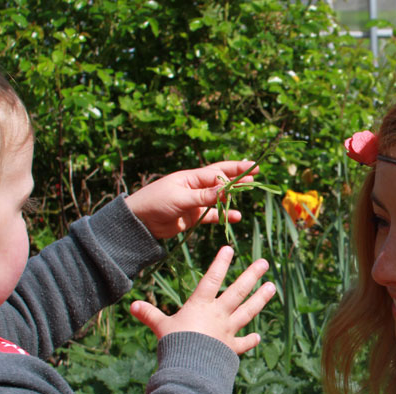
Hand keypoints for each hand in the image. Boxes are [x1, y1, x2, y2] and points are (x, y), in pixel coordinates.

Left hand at [124, 160, 258, 238]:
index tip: (251, 169)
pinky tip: (236, 216)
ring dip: (232, 197)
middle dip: (237, 178)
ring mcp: (195, 201)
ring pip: (219, 198)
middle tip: (255, 175)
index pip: (216, 172)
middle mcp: (195, 187)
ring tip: (247, 194)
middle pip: (220, 181)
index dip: (234, 171)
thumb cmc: (155, 202)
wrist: (140, 222)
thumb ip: (203, 196)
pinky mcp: (194, 216)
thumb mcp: (180, 198)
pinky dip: (224, 215)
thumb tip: (225, 190)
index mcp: (190, 177)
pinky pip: (213, 214)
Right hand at [130, 246, 274, 353]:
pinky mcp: (231, 348)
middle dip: (251, 276)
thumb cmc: (174, 344)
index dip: (220, 263)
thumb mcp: (160, 327)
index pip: (212, 279)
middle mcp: (218, 315)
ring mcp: (227, 331)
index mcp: (200, 306)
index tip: (230, 248)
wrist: (191, 368)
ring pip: (248, 311)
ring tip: (273, 287)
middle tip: (264, 263)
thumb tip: (132, 305)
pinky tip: (258, 336)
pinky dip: (251, 340)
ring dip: (260, 299)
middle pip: (238, 291)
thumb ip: (149, 315)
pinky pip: (243, 343)